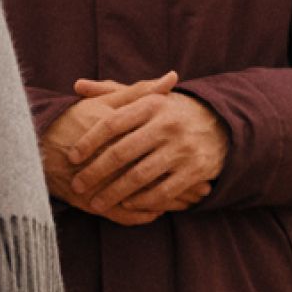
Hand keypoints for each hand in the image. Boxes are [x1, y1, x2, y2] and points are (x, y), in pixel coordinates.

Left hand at [55, 78, 228, 225]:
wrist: (221, 125)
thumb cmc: (169, 112)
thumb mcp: (145, 98)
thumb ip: (111, 92)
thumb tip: (77, 86)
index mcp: (152, 104)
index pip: (112, 123)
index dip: (88, 141)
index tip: (71, 157)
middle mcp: (168, 125)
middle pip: (122, 152)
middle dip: (95, 172)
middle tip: (77, 186)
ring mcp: (183, 149)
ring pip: (140, 176)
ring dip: (114, 193)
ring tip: (95, 204)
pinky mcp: (196, 171)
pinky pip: (163, 191)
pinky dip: (143, 200)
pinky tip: (126, 204)